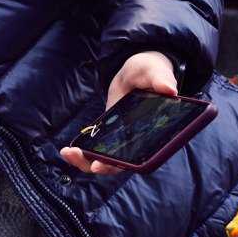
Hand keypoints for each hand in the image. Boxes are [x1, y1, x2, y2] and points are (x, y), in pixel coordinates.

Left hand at [60, 49, 178, 175]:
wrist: (137, 71)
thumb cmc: (151, 71)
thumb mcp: (155, 71)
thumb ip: (161, 78)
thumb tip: (169, 89)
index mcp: (157, 131)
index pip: (142, 157)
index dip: (122, 164)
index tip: (100, 164)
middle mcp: (140, 139)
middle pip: (120, 163)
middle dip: (98, 165)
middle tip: (77, 156)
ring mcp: (123, 137)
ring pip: (107, 159)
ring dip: (86, 161)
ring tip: (68, 152)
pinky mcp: (110, 132)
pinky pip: (98, 149)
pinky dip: (84, 152)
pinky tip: (69, 149)